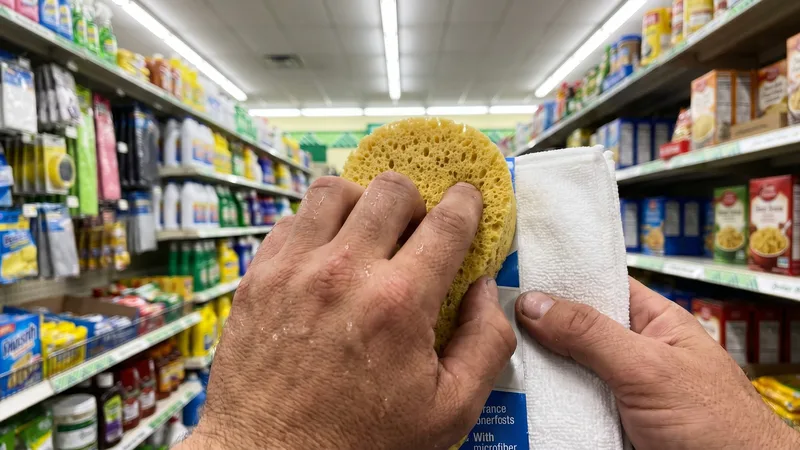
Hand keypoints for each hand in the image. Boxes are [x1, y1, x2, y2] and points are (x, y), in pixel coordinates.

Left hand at [178, 173, 515, 449]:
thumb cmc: (360, 441)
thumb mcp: (450, 410)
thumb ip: (485, 343)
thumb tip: (484, 290)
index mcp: (398, 302)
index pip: (447, 223)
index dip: (467, 202)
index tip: (468, 198)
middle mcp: (344, 272)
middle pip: (391, 190)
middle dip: (415, 199)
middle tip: (416, 227)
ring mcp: (294, 270)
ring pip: (333, 190)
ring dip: (361, 202)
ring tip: (367, 234)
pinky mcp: (258, 279)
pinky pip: (290, 221)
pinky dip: (314, 226)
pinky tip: (324, 256)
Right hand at [516, 277, 799, 449]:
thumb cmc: (717, 425)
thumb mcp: (648, 368)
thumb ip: (591, 334)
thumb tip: (534, 303)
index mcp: (653, 324)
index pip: (600, 286)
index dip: (561, 278)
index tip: (515, 272)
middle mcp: (632, 355)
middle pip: (573, 332)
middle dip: (537, 329)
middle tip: (490, 319)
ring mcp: (618, 392)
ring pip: (565, 374)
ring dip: (536, 373)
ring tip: (492, 357)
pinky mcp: (606, 426)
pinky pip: (567, 411)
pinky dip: (543, 408)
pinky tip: (513, 398)